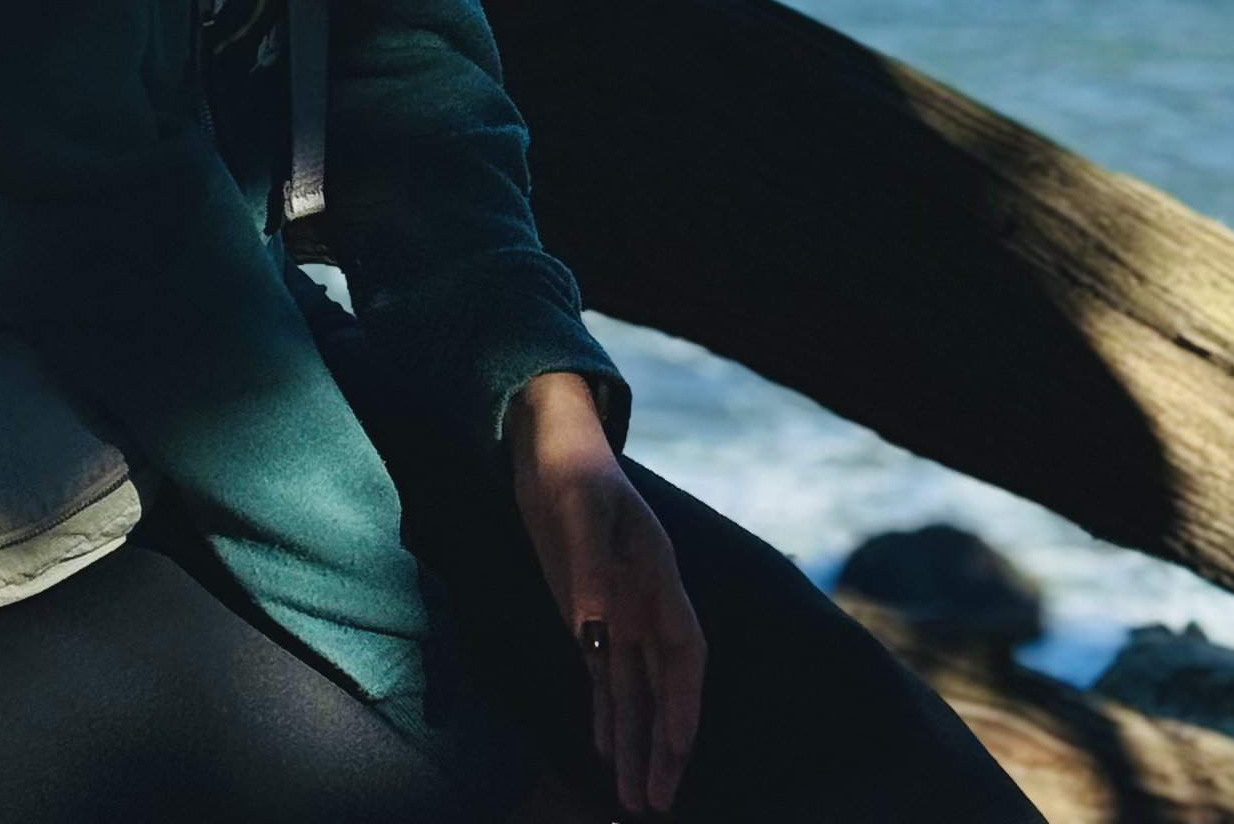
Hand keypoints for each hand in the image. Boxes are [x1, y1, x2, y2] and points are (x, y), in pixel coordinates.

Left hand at [504, 375, 705, 817]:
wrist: (549, 445)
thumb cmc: (572, 467)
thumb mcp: (578, 508)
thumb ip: (588, 569)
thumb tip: (596, 636)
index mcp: (657, 575)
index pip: (683, 651)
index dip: (684, 701)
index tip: (679, 747)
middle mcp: (644, 604)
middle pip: (662, 687)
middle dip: (663, 744)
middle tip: (659, 801)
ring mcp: (618, 614)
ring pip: (633, 692)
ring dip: (635, 743)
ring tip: (637, 798)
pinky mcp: (588, 617)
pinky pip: (603, 677)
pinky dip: (608, 716)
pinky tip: (608, 752)